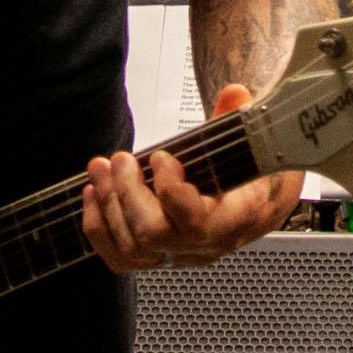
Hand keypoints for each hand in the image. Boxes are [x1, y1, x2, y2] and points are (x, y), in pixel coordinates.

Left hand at [82, 83, 300, 272]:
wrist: (258, 203)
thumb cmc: (252, 172)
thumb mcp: (254, 143)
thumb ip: (239, 118)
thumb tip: (233, 94)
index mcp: (237, 217)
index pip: (194, 222)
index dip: (169, 190)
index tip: (162, 157)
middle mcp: (207, 244)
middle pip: (152, 235)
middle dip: (126, 192)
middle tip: (121, 159)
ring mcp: (181, 254)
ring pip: (131, 247)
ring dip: (108, 204)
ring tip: (100, 168)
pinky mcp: (159, 256)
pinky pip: (121, 258)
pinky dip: (99, 227)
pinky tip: (94, 194)